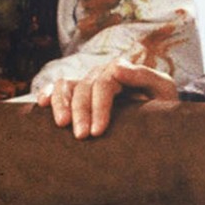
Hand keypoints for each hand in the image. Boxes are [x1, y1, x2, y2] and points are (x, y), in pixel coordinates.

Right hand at [37, 60, 178, 138]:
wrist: (158, 116)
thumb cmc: (162, 104)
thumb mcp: (163, 90)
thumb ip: (144, 76)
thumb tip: (117, 67)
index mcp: (121, 71)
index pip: (104, 85)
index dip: (99, 107)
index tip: (98, 132)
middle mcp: (101, 74)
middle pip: (84, 88)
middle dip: (80, 113)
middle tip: (81, 137)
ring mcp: (87, 82)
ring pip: (66, 86)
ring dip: (61, 104)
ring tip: (60, 125)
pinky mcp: (77, 93)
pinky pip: (58, 88)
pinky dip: (48, 93)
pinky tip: (41, 104)